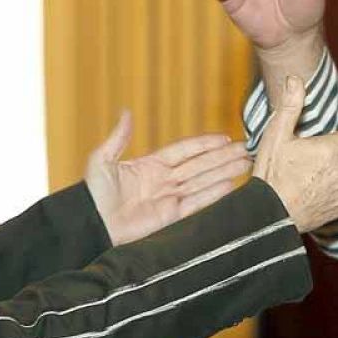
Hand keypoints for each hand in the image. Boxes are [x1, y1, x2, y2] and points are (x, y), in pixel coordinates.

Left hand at [85, 111, 251, 245]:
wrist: (91, 224)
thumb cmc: (92, 195)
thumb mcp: (102, 160)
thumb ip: (119, 137)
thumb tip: (127, 112)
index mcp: (150, 166)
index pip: (184, 151)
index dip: (204, 144)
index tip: (224, 138)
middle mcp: (163, 181)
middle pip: (200, 165)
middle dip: (223, 157)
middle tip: (246, 149)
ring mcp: (169, 198)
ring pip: (203, 181)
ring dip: (225, 172)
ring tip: (245, 164)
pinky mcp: (170, 216)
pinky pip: (197, 202)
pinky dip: (214, 193)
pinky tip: (230, 184)